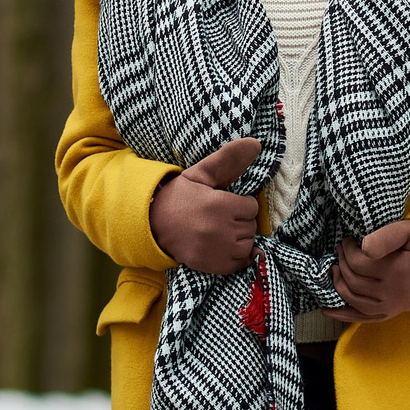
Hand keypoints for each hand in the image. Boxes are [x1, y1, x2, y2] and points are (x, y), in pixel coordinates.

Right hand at [150, 137, 262, 274]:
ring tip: (223, 230)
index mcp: (219, 205)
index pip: (252, 207)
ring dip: (240, 238)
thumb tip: (256, 143)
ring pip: (248, 244)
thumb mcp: (201, 173)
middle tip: (223, 216)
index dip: (241, 203)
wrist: (153, 224)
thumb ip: (228, 159)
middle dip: (241, 220)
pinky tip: (225, 245)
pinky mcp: (212, 266)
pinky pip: (240, 263)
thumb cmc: (181, 196)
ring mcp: (216, 251)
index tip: (227, 201)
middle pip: (251, 226)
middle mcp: (220, 230)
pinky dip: (237, 256)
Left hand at [323, 219, 409, 322]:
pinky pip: (361, 317)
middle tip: (339, 251)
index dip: (347, 250)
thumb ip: (387, 236)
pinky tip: (325, 309)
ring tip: (334, 270)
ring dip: (338, 284)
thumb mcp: (408, 232)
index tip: (346, 241)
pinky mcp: (388, 314)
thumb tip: (362, 246)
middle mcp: (392, 293)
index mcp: (396, 271)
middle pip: (354, 281)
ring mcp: (390, 307)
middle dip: (341, 264)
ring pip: (354, 299)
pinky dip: (341, 314)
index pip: (359, 263)